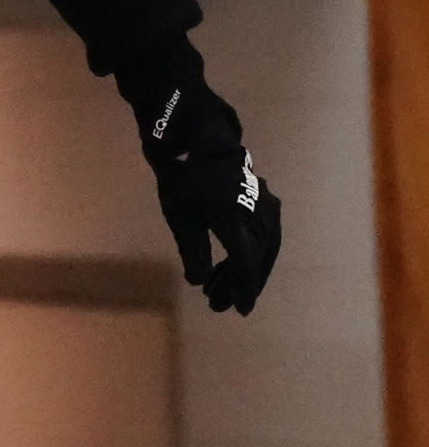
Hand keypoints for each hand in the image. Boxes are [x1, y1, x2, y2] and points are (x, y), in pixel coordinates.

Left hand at [141, 84, 280, 315]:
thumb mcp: (179, 214)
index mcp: (233, 214)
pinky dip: (255, 254)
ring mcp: (265, 204)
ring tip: (224, 288)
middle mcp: (256, 210)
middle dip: (242, 284)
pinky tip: (236, 266)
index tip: (240, 308)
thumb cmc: (184, 176)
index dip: (244, 287)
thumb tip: (198, 280)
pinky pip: (267, 235)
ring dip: (248, 271)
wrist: (201, 138)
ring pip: (265, 248)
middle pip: (257, 257)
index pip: (246, 260)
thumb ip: (191, 249)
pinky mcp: (267, 202)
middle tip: (222, 304)